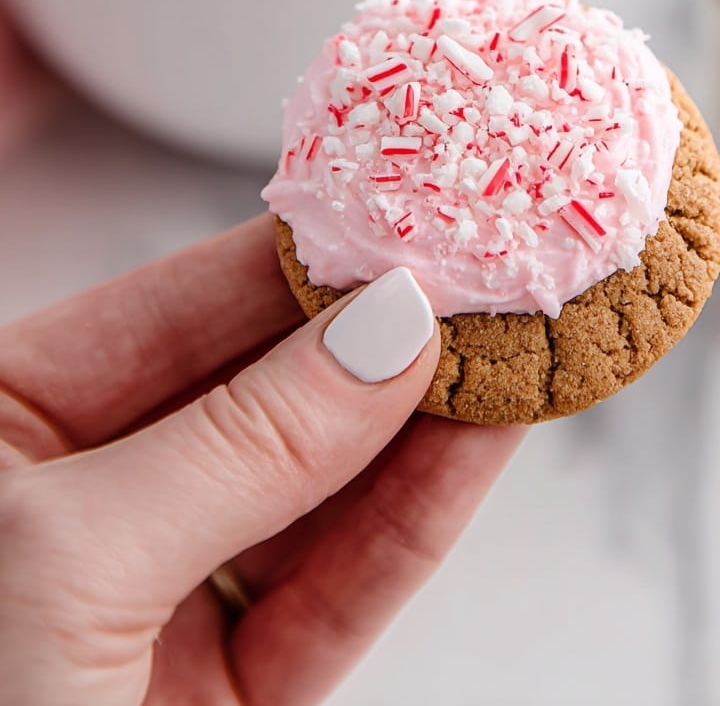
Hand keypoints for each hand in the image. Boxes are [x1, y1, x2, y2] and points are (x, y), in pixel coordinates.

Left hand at [0, 216, 521, 704]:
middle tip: (482, 272)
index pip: (173, 311)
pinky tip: (480, 438)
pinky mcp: (229, 691)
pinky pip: (337, 586)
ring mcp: (161, 598)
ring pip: (318, 487)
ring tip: (512, 343)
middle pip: (263, 393)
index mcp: (1, 431)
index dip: (291, 261)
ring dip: (423, 419)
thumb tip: (384, 331)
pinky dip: (416, 516)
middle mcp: (85, 503)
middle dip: (375, 336)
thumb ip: (241, 445)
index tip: (398, 218)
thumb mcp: (68, 564)